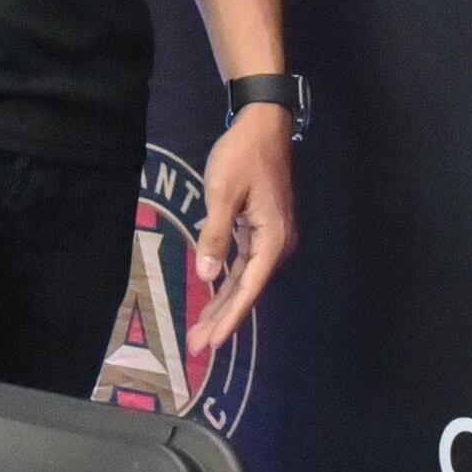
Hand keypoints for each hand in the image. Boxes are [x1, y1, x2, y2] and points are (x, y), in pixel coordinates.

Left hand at [186, 105, 295, 352]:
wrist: (263, 123)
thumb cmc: (243, 155)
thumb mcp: (224, 193)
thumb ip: (215, 235)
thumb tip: (206, 276)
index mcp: (272, 239)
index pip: (247, 289)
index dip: (228, 318)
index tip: (211, 343)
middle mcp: (276, 244)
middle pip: (245, 291)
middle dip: (221, 320)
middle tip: (195, 347)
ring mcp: (270, 238)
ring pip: (243, 281)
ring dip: (222, 305)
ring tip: (200, 332)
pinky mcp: (261, 230)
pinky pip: (243, 265)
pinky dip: (227, 283)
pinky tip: (213, 298)